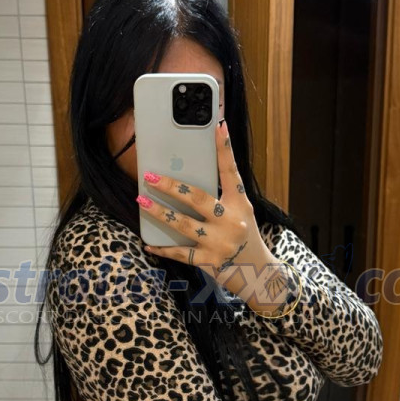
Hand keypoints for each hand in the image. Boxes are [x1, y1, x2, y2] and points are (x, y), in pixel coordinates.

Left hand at [136, 119, 281, 304]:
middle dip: (171, 186)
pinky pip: (180, 254)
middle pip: (197, 198)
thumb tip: (188, 179)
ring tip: (142, 201)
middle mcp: (231, 221)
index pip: (231, 172)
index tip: (218, 127)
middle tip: (150, 176)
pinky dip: (163, 249)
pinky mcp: (209, 262)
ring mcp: (220, 243)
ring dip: (159, 213)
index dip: (224, 149)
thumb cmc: (245, 237)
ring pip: (183, 225)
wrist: (258, 273)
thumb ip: (222, 198)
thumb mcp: (241, 213)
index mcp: (240, 204)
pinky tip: (148, 243)